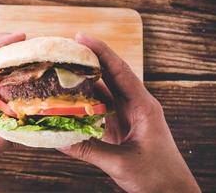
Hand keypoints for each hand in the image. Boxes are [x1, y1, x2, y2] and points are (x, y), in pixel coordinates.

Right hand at [58, 33, 200, 192]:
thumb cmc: (156, 177)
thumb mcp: (121, 162)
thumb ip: (89, 150)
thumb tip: (58, 138)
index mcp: (143, 107)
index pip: (120, 72)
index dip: (101, 52)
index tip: (81, 38)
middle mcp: (136, 107)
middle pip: (111, 77)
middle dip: (90, 61)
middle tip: (66, 51)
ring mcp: (128, 117)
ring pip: (104, 93)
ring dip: (85, 83)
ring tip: (63, 73)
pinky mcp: (120, 128)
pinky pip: (100, 110)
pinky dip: (85, 104)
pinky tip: (70, 102)